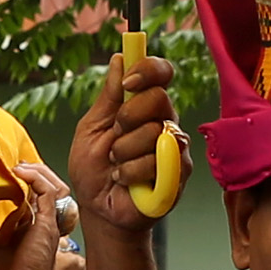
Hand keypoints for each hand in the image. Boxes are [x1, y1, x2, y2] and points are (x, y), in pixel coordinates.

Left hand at [0, 164, 71, 269]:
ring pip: (53, 186)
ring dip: (37, 171)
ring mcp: (46, 225)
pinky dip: (36, 178)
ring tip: (16, 167)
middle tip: (13, 166)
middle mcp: (39, 227)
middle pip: (46, 189)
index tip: (5, 173)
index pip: (32, 200)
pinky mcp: (47, 224)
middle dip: (34, 172)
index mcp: (26, 233)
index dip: (23, 184)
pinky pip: (49, 192)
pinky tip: (19, 172)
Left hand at [72, 51, 181, 239]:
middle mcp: (163, 121)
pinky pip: (158, 160)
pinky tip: (125, 180)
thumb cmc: (93, 170)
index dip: (148, 70)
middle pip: (160, 98)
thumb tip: (120, 59)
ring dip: (124, 151)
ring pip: (155, 132)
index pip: (160, 73)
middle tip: (115, 136)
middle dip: (128, 118)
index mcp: (143, 105)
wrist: (98, 210)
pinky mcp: (179, 171)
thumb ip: (109, 96)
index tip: (128, 82)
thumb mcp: (91, 127)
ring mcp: (174, 146)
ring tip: (116, 166)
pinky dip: (131, 171)